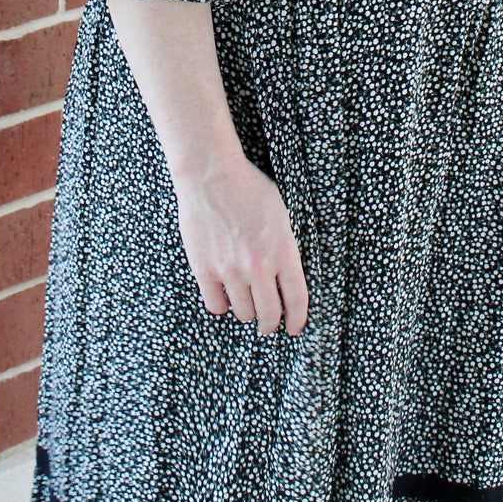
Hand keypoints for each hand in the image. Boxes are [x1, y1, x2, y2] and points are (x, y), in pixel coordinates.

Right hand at [173, 155, 308, 337]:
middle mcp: (258, 266)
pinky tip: (225, 296)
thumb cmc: (248, 188)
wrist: (211, 174)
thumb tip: (285, 275)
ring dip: (247, 311)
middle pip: (269, 313)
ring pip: (243, 313)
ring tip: (246, 303)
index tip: (294, 327)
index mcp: (283, 251)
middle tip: (268, 324)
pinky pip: (216, 305)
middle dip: (271, 323)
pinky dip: (222, 305)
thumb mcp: (281, 215)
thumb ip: (285, 247)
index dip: (297, 319)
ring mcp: (230, 270)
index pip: (296, 300)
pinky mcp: (205, 269)